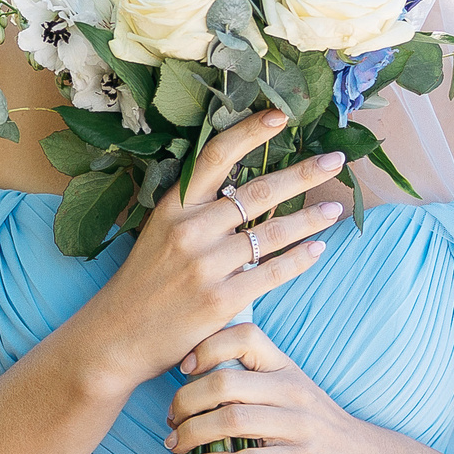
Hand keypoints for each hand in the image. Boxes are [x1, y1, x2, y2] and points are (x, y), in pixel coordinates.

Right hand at [64, 108, 345, 397]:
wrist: (117, 336)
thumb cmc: (144, 282)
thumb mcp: (158, 233)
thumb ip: (196, 211)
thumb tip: (246, 188)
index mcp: (173, 207)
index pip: (215, 156)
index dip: (250, 132)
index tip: (282, 116)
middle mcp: (189, 230)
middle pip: (257, 192)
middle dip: (303, 173)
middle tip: (336, 159)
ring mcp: (206, 266)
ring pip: (272, 233)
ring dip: (311, 218)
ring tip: (335, 209)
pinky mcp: (221, 300)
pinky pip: (272, 273)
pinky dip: (300, 260)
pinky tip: (318, 249)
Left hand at [164, 323, 412, 453]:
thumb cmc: (318, 428)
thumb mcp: (290, 393)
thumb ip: (252, 382)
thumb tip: (192, 381)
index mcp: (285, 368)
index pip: (244, 335)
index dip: (206, 346)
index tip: (183, 369)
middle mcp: (292, 391)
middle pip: (226, 381)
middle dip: (186, 400)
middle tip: (171, 419)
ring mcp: (300, 426)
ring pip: (232, 419)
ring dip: (193, 433)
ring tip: (175, 445)